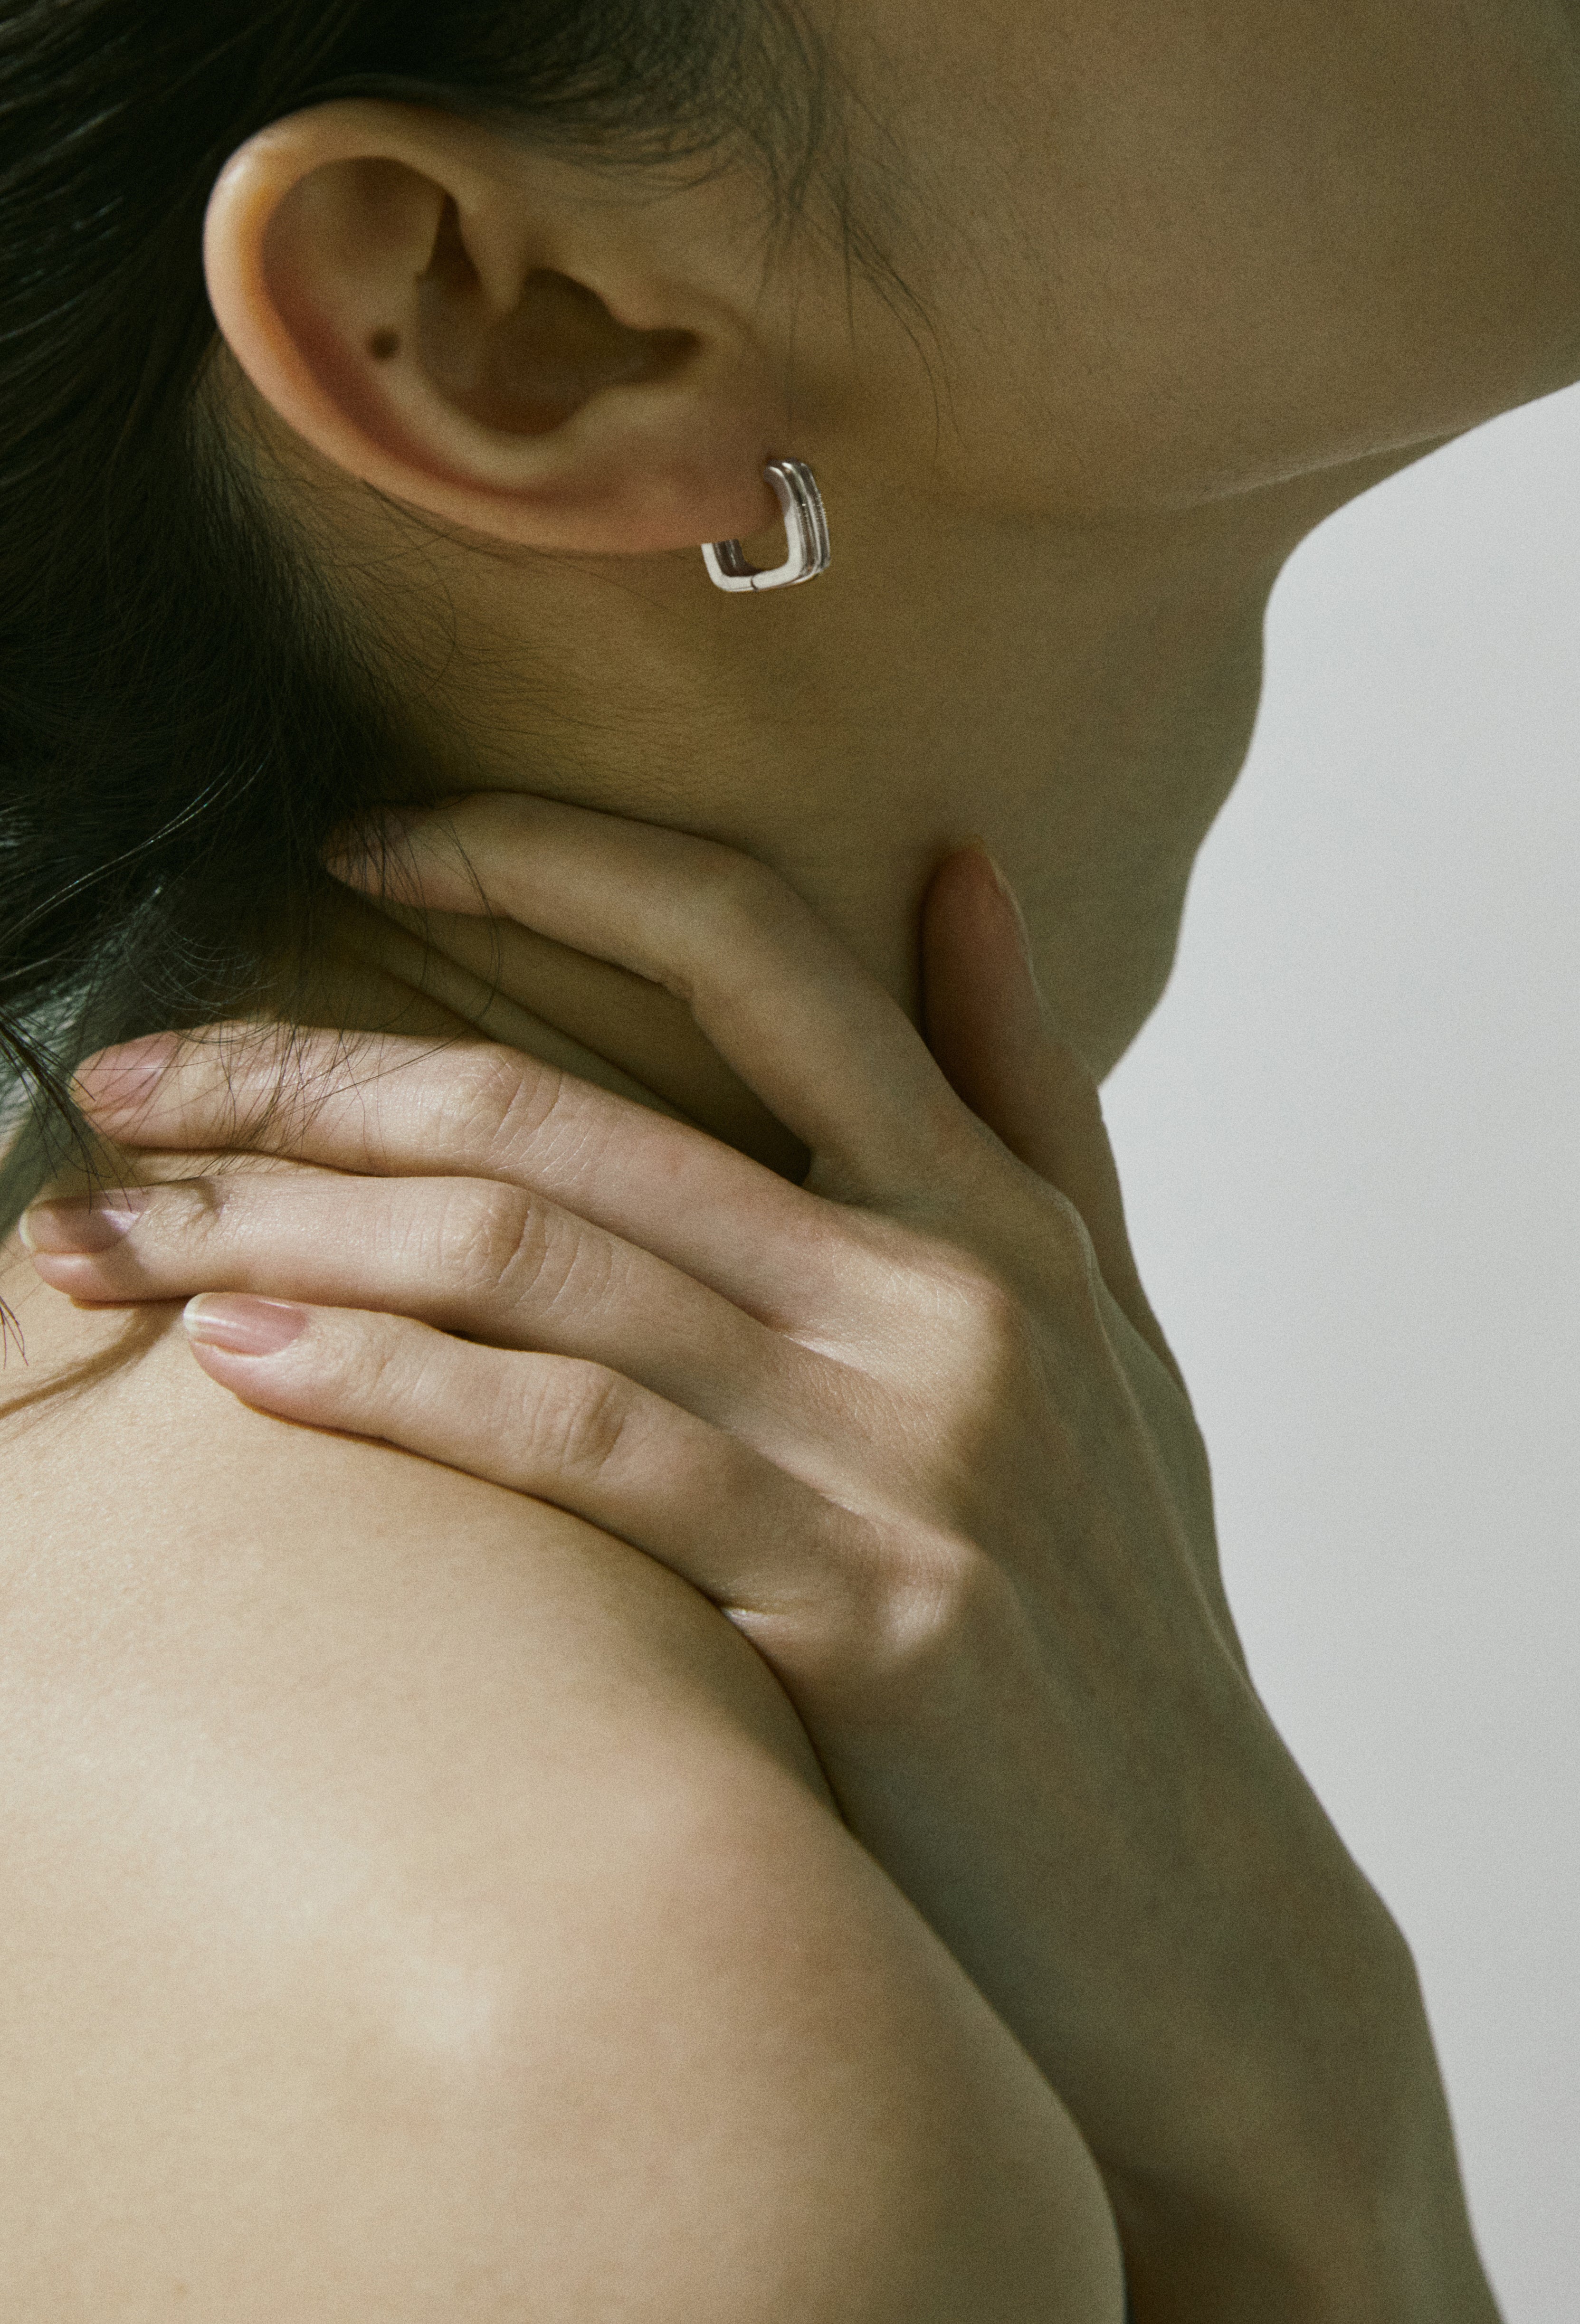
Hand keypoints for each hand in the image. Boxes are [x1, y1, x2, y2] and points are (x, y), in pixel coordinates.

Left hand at [24, 796, 1490, 2321]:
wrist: (1194, 1900)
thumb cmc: (1126, 1601)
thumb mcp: (1105, 1314)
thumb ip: (1024, 1088)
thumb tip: (960, 869)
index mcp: (991, 1203)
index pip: (750, 946)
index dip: (543, 863)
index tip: (361, 848)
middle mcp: (938, 1293)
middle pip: (565, 1118)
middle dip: (309, 1077)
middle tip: (131, 1078)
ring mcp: (889, 1447)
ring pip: (527, 1267)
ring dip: (284, 1236)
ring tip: (102, 1236)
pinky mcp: (843, 1604)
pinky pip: (569, 1446)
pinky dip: (391, 1387)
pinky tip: (243, 1360)